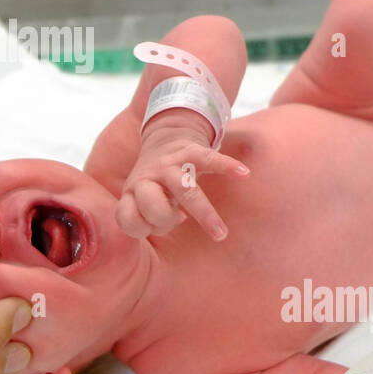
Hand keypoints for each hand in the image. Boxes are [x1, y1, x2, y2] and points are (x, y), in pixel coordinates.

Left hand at [115, 121, 247, 241]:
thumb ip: (149, 218)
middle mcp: (148, 177)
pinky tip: (244, 174)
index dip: (142, 226)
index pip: (129, 218)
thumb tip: (175, 220)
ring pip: (185, 189)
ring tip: (220, 234)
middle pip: (154, 206)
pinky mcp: (190, 151)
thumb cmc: (155, 183)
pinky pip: (210, 159)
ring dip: (204, 214)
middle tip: (179, 219)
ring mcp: (169, 164)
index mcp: (133, 191)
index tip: (152, 225)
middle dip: (166, 218)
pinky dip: (227, 167)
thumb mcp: (140, 199)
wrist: (164, 139)